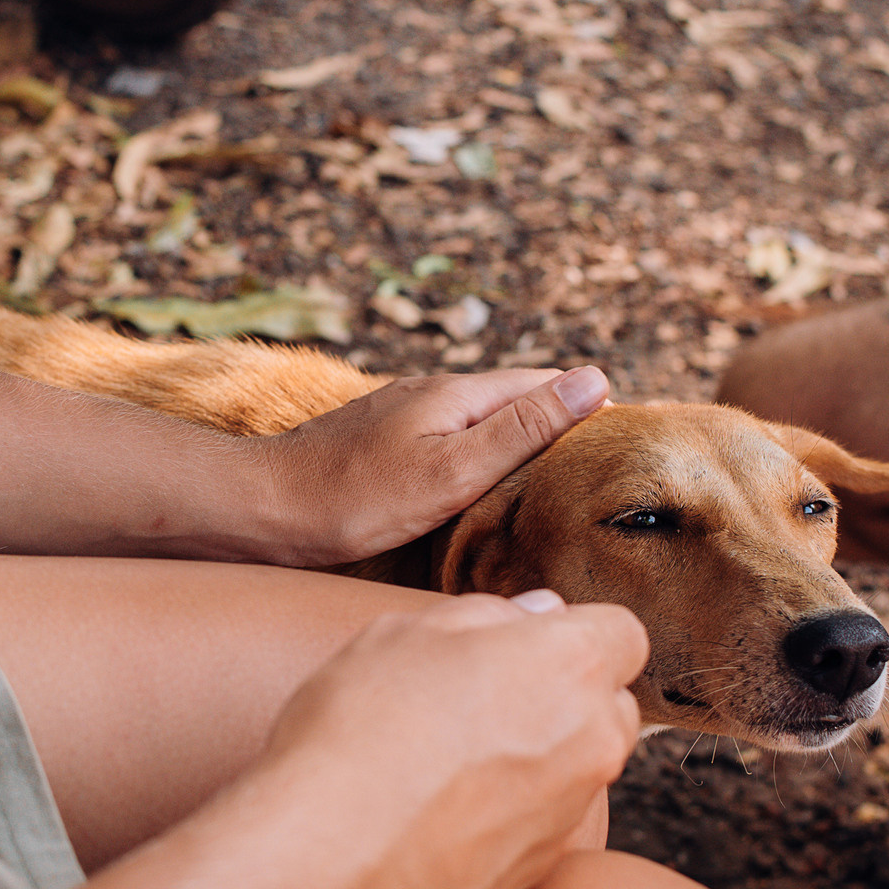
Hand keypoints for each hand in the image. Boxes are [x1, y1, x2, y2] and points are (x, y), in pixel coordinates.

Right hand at [244, 591, 647, 888]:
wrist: (329, 868)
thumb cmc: (357, 733)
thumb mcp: (400, 635)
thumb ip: (482, 616)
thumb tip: (532, 616)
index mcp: (571, 664)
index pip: (621, 633)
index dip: (570, 634)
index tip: (517, 645)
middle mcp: (593, 740)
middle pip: (607, 704)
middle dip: (564, 696)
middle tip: (478, 699)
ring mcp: (575, 812)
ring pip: (578, 766)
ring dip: (538, 755)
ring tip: (449, 762)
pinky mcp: (545, 871)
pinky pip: (545, 822)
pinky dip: (512, 812)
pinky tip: (443, 815)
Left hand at [254, 366, 609, 565]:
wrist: (260, 510)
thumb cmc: (354, 500)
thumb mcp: (453, 471)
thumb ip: (523, 429)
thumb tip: (594, 379)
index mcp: (458, 395)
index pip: (544, 384)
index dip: (587, 406)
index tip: (628, 439)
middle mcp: (432, 394)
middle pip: (513, 398)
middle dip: (557, 420)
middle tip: (603, 461)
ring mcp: (402, 416)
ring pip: (478, 420)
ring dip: (517, 440)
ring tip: (553, 477)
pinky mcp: (380, 443)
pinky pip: (447, 441)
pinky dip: (477, 457)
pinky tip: (479, 487)